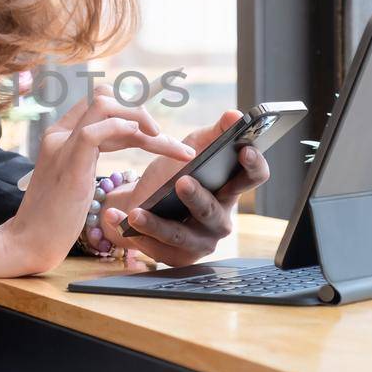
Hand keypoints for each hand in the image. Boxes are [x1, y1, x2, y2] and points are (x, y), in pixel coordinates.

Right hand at [0, 86, 195, 283]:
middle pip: (104, 99)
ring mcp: (62, 147)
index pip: (97, 106)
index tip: (155, 133)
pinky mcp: (69, 165)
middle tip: (166, 140)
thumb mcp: (73, 183)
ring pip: (105, 106)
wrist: (26, 243)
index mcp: (59, 137)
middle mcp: (59, 135)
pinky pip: (97, 131)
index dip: (129, 113)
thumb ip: (86, 162)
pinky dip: (127, 130)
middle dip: (141, 113)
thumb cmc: (52, 221)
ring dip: (142, 119)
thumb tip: (115, 157)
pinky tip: (149, 142)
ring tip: (167, 143)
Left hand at [98, 110, 271, 266]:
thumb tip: (235, 115)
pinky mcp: (177, 257)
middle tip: (181, 182)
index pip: (254, 178)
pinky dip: (135, 234)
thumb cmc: (173, 174)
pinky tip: (118, 221)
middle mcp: (220, 219)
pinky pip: (156, 248)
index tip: (244, 149)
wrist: (141, 202)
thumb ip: (213, 132)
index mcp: (229, 189)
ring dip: (156, 224)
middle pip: (214, 212)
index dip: (253, 165)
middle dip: (198, 198)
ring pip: (180, 235)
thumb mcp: (190, 149)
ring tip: (136, 212)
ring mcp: (200, 242)